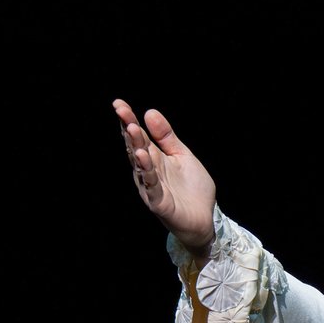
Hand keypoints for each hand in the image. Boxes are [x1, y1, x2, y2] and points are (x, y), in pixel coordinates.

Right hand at [115, 98, 216, 254]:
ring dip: (135, 147)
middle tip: (121, 111)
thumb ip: (167, 137)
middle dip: (128, 129)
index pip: (138, 136)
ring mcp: (151, 187)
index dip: (128, 120)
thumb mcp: (182, 156)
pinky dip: (146, 172)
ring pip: (140, 165)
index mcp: (154, 158)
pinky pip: (151, 186)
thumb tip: (149, 112)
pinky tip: (143, 158)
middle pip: (135, 147)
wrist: (205, 218)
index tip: (119, 104)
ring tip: (131, 129)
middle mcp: (148, 171)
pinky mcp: (159, 202)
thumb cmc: (192, 188)